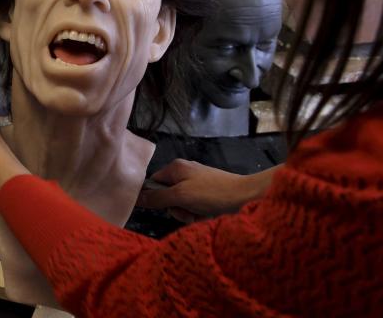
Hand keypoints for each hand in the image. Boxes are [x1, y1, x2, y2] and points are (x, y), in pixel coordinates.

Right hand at [136, 160, 277, 222]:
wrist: (246, 196)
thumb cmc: (212, 194)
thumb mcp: (181, 197)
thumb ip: (157, 198)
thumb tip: (136, 198)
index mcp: (175, 167)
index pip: (153, 183)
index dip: (155, 199)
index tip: (166, 209)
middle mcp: (184, 171)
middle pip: (167, 195)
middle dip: (176, 208)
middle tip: (188, 213)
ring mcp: (196, 181)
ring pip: (181, 202)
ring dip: (187, 212)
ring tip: (200, 215)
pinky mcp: (207, 190)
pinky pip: (194, 204)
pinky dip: (198, 212)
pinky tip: (207, 214)